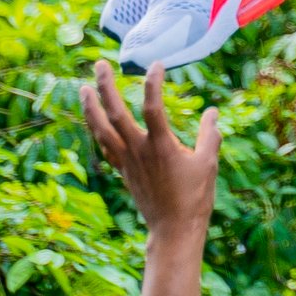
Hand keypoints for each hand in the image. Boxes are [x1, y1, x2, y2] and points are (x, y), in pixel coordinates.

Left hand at [81, 59, 219, 246]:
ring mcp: (127, 161)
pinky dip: (96, 130)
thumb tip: (212, 112)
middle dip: (105, 87)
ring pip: (101, 130)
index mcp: (161, 146)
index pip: (152, 107)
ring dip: (90, 108)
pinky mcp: (123, 171)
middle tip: (99, 64)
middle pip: (115, 113)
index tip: (156, 64)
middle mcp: (139, 150)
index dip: (152, 83)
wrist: (173, 231)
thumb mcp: (208, 164)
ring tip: (83, 88)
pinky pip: (104, 146)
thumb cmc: (194, 198)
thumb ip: (210, 135)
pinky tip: (93, 119)